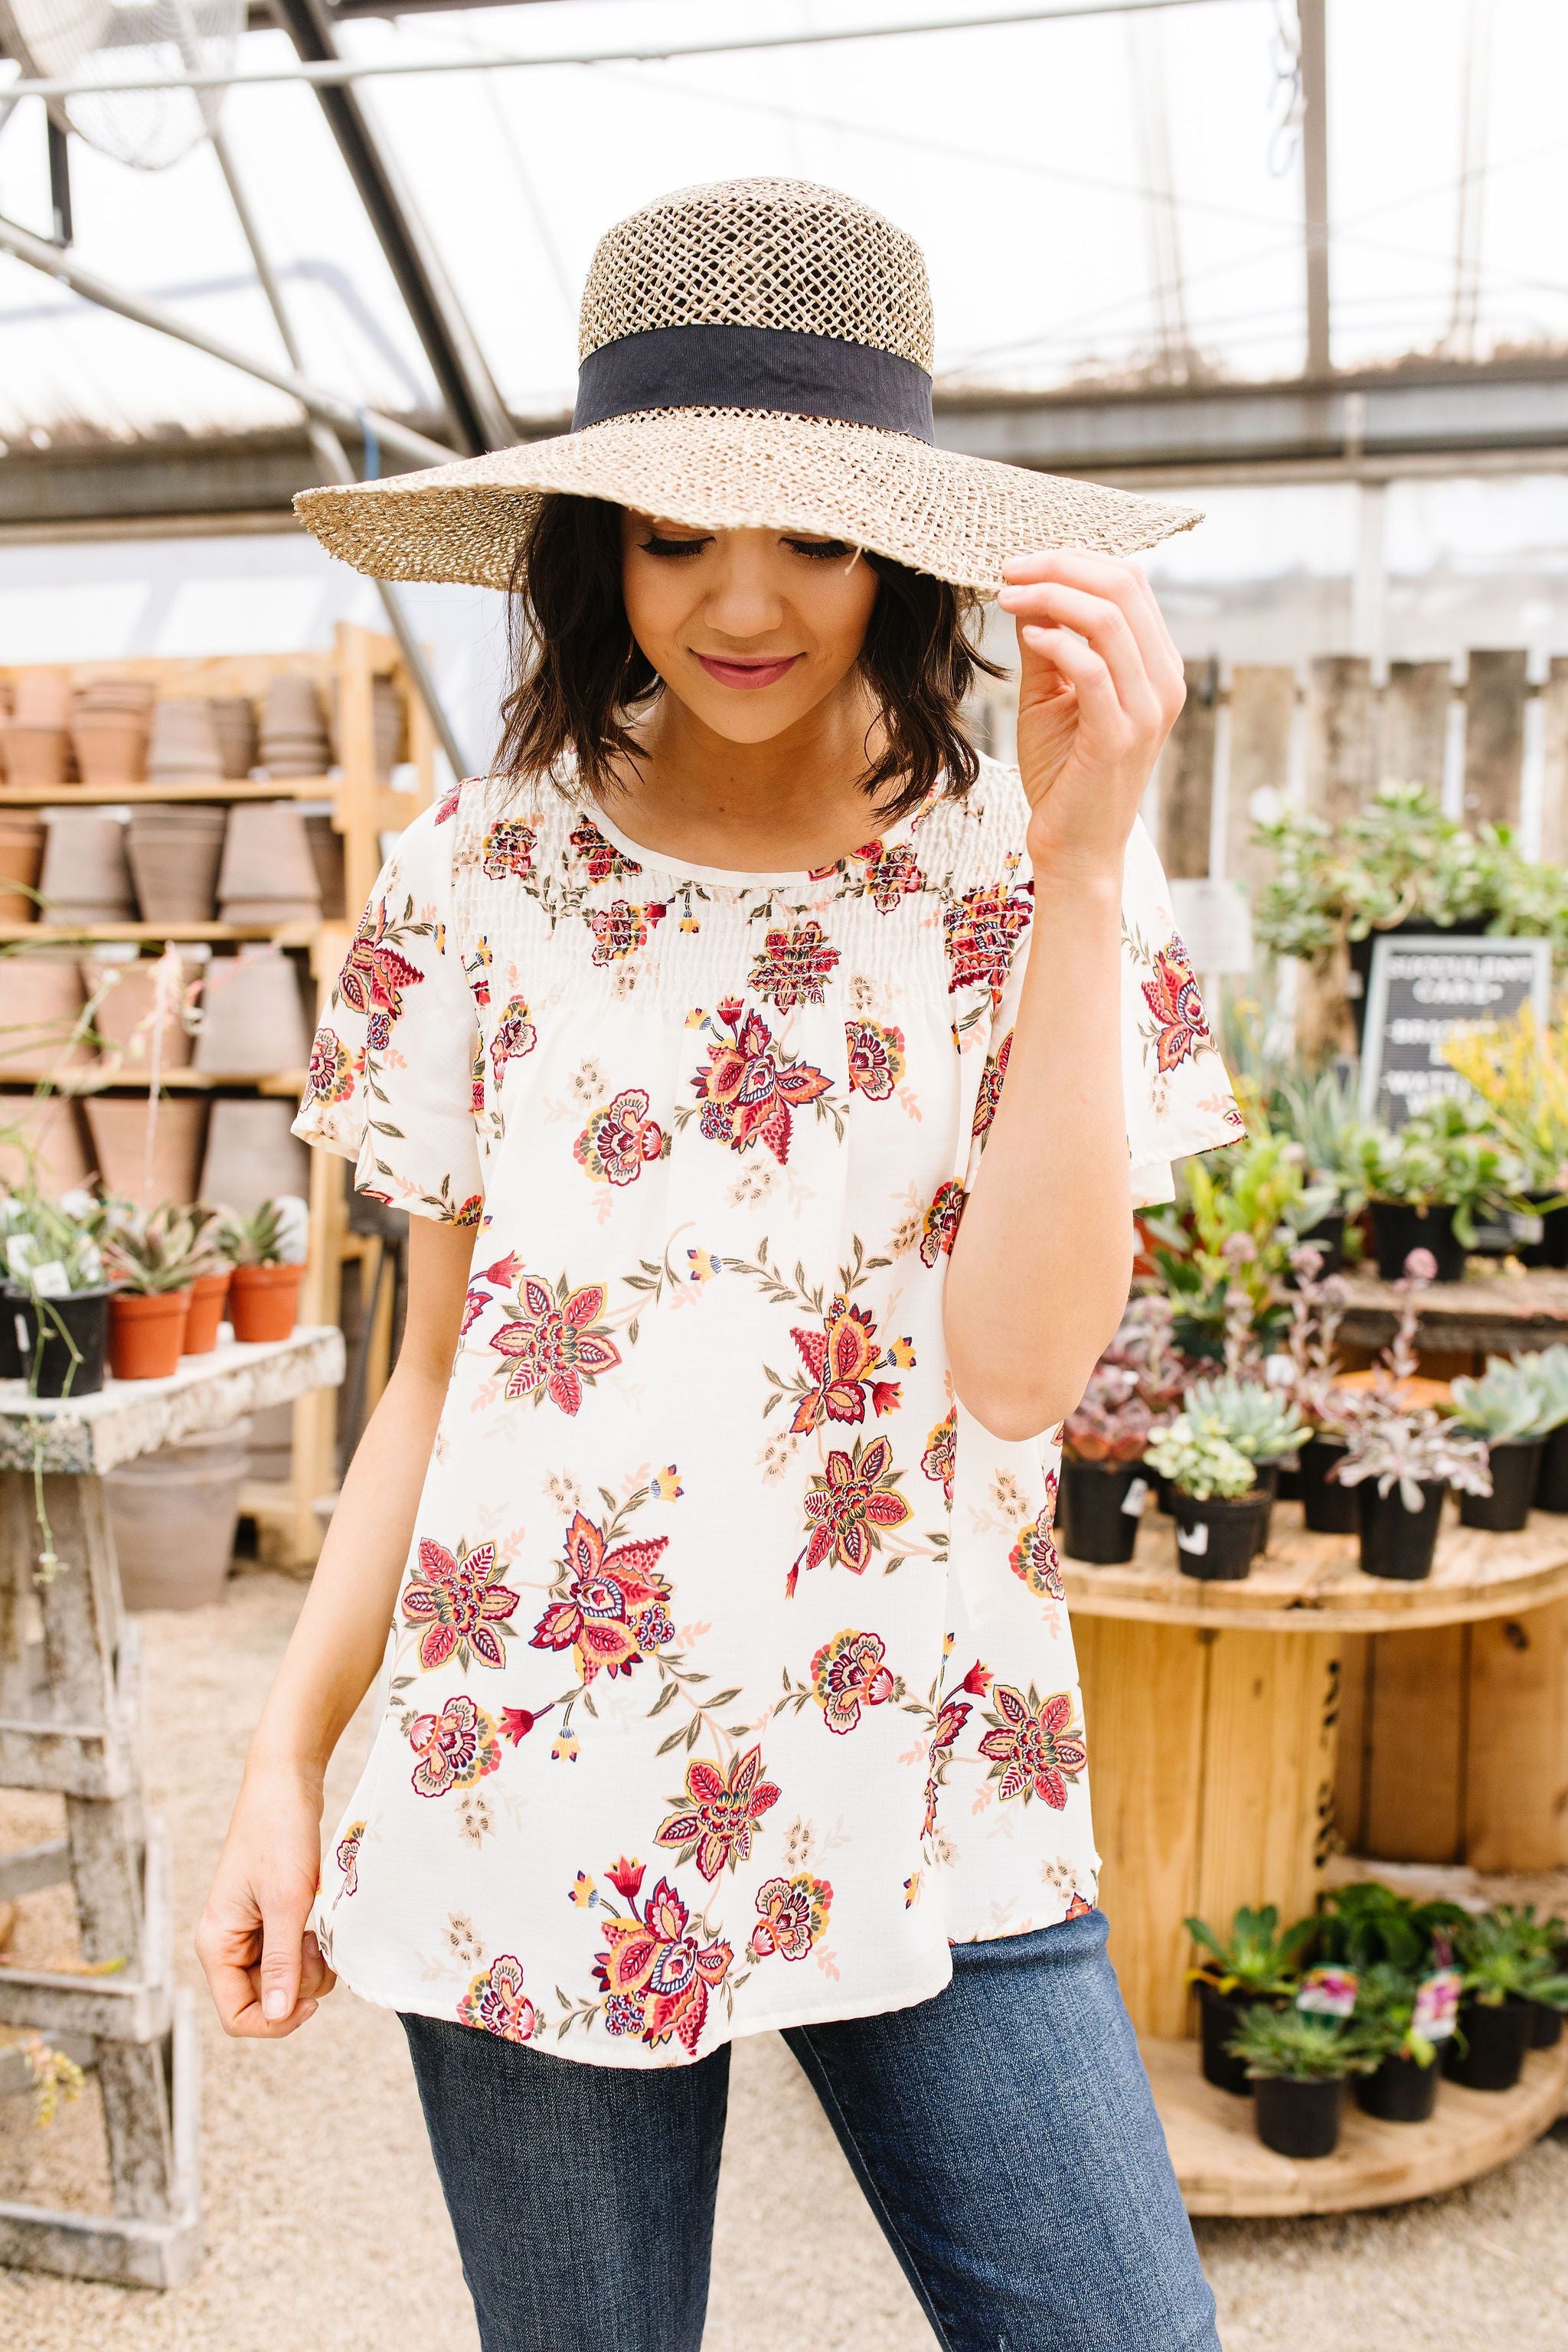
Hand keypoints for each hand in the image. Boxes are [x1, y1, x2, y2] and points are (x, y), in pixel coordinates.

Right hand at [195, 1764, 336, 2036]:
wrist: (287, 1783)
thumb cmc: (280, 1835)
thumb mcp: (286, 1902)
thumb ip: (281, 1962)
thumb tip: (277, 2016)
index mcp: (217, 1944)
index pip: (237, 2016)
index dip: (275, 2021)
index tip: (312, 1999)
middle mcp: (228, 1944)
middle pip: (264, 2001)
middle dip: (298, 1985)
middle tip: (316, 1945)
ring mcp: (249, 1932)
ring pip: (282, 1980)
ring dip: (307, 1967)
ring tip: (317, 1930)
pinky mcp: (271, 1918)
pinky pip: (291, 1955)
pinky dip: (310, 1949)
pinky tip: (318, 1924)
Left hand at [997, 550, 1185, 883]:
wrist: (1076, 846)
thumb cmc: (1064, 773)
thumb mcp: (1051, 696)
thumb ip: (1048, 645)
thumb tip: (1028, 589)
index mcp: (1156, 663)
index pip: (1129, 581)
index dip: (1073, 560)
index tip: (1021, 564)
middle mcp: (1164, 680)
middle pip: (1123, 586)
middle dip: (1060, 566)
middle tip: (1008, 570)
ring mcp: (1148, 709)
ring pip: (1109, 619)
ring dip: (1050, 596)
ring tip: (1007, 597)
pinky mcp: (1120, 736)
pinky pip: (1094, 670)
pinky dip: (1058, 644)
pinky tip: (1027, 636)